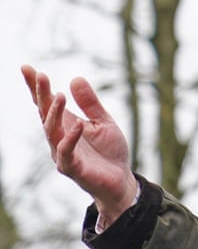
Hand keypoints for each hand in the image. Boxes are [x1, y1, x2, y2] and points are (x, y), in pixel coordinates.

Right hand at [22, 66, 138, 223]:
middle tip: (40, 75)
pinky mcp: (72, 168)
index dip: (35, 87)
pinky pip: (67, 152)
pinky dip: (71, 138)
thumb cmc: (109, 151)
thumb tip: (75, 78)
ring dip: (54, 113)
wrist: (120, 180)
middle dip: (41, 94)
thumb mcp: (103, 121)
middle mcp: (59, 138)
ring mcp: (62, 153)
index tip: (26, 67)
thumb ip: (90, 103)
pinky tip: (78, 124)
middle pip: (45, 113)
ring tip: (59, 95)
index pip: (46, 103)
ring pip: (52, 131)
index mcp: (65, 124)